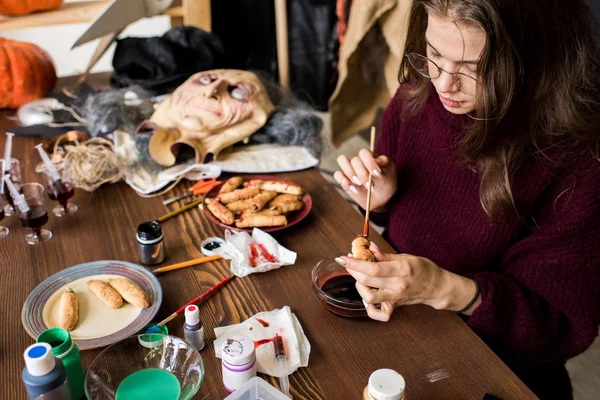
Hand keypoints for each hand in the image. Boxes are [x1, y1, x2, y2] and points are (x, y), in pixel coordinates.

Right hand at [334, 149, 396, 210]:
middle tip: (370, 186)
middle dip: (362, 174)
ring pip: (343, 161)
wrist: (381, 198)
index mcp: (371, 157)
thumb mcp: (390, 174)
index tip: (376, 175)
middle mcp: (359, 161)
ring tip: (359, 185)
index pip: (364, 153)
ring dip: (351, 174)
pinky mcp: (344, 178)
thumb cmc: (386, 184)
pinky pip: (338, 174)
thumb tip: (375, 161)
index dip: (369, 163)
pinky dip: (344, 181)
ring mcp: (350, 169)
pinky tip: (354, 189)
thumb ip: (383, 165)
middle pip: (355, 160)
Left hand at [336, 243, 478, 320]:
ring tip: (361, 278)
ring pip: (369, 297)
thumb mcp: (405, 257)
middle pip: (367, 280)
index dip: (355, 263)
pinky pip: (379, 314)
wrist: (436, 287)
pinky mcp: (395, 306)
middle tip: (349, 262)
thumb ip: (384, 255)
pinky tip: (368, 297)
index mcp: (401, 269)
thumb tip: (369, 247)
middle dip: (353, 270)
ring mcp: (396, 298)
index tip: (343, 257)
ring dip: (359, 286)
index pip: (372, 267)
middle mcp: (398, 285)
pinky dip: (370, 308)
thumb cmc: (422, 268)